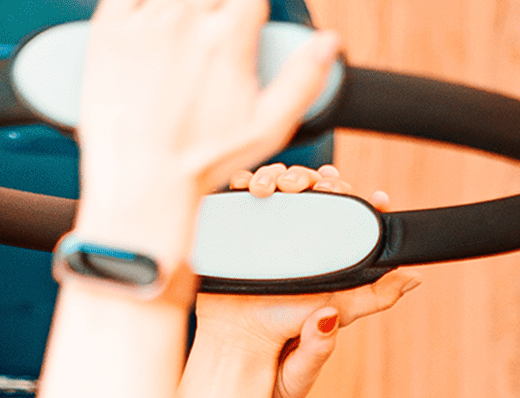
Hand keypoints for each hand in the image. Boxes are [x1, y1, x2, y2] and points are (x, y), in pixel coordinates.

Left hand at [76, 0, 339, 262]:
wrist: (143, 178)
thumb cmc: (202, 161)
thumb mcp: (268, 128)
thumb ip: (303, 80)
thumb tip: (329, 44)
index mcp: (228, 38)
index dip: (246, 12)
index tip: (239, 27)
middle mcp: (186, 19)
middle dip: (213, 12)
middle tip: (205, 45)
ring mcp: (144, 19)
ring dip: (180, 11)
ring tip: (180, 44)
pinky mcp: (108, 25)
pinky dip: (140, 6)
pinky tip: (149, 30)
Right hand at [195, 165, 418, 397]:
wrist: (226, 375)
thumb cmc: (280, 369)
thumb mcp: (329, 341)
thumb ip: (364, 308)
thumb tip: (413, 278)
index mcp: (324, 273)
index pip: (348, 226)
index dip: (360, 203)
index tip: (373, 195)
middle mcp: (296, 256)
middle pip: (315, 199)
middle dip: (320, 182)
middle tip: (321, 184)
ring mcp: (263, 248)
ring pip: (279, 193)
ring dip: (282, 176)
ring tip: (282, 187)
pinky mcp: (234, 245)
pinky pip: (240, 202)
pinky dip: (245, 182)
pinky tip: (251, 188)